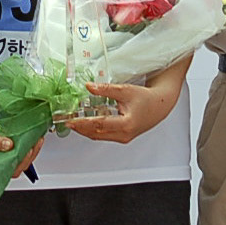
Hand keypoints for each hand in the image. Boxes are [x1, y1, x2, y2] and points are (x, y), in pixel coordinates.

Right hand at [0, 115, 43, 178]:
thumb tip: (9, 145)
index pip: (11, 171)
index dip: (21, 164)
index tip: (27, 152)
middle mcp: (0, 160)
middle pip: (20, 164)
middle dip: (30, 154)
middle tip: (35, 142)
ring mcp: (5, 152)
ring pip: (22, 155)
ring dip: (31, 147)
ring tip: (36, 138)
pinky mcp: (8, 143)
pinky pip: (21, 145)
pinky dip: (27, 140)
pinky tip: (31, 134)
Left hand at [65, 79, 181, 144]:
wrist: (160, 106)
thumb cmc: (146, 98)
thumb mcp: (125, 90)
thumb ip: (106, 89)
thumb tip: (89, 86)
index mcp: (126, 124)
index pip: (99, 124)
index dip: (83, 123)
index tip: (70, 120)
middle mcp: (124, 135)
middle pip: (96, 133)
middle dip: (80, 128)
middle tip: (66, 120)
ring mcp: (123, 138)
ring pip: (99, 136)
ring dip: (85, 130)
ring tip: (72, 121)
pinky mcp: (122, 137)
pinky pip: (104, 135)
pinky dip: (93, 129)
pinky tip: (85, 122)